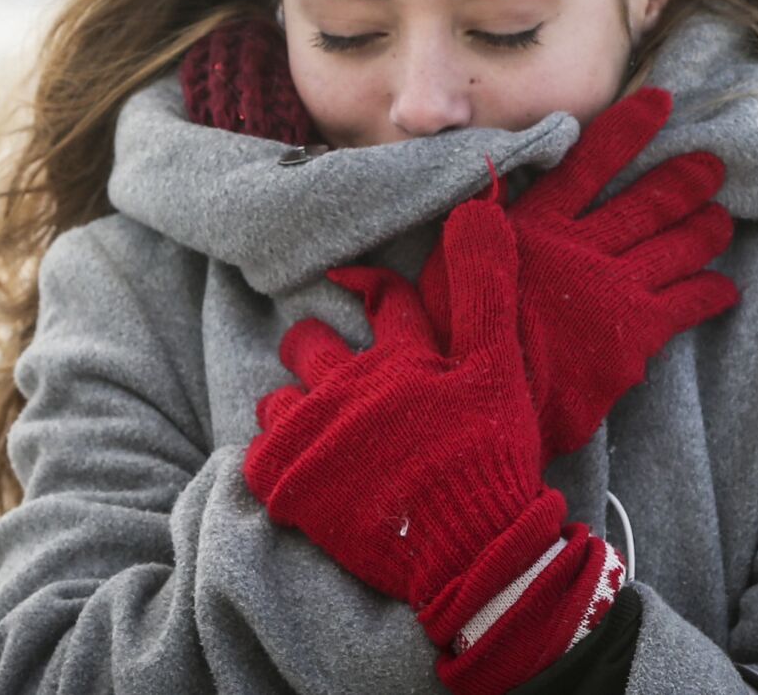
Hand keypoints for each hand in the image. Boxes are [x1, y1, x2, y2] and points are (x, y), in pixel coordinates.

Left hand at [244, 196, 567, 641]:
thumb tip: (476, 207)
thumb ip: (485, 290)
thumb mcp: (499, 367)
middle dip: (313, 348)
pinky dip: (276, 461)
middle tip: (330, 371)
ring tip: (315, 431)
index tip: (353, 283)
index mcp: (400, 356)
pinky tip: (300, 472)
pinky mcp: (292, 486)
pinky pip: (259, 458)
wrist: (474, 550)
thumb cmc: (491, 458)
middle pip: (309, 344)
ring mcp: (315, 436)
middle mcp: (348, 386)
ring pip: (278, 400)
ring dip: (292, 408)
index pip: (378, 297)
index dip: (366, 285)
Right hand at [420, 86, 738, 463]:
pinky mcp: (635, 334)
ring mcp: (613, 289)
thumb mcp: (446, 273)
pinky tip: (725, 288)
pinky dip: (709, 292)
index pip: (589, 163)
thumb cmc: (455, 339)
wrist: (485, 399)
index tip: (661, 103)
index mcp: (534, 226)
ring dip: (704, 230)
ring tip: (722, 219)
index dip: (628, 129)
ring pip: (675, 247)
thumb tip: (475, 209)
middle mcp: (580, 248)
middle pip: (646, 203)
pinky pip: (687, 304)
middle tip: (714, 165)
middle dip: (685, 180)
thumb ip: (472, 239)